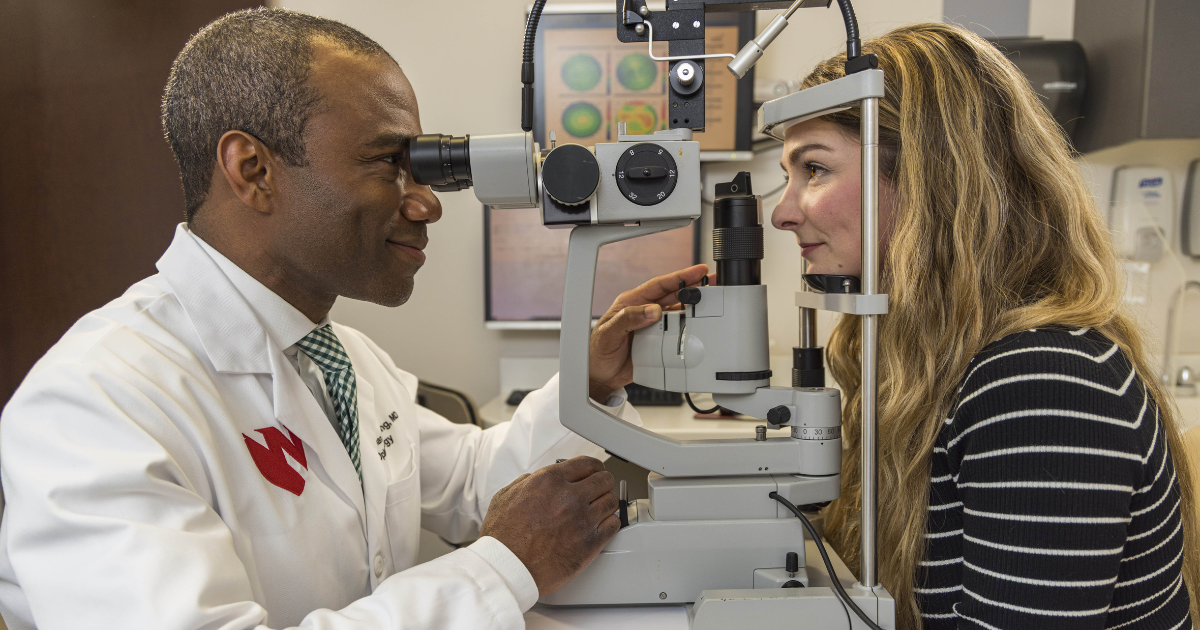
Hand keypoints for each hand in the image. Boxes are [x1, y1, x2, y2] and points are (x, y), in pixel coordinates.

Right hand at [479, 457, 618, 595]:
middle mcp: (568, 497)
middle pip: (604, 480)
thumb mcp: (505, 497)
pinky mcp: (590, 543)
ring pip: (612, 501)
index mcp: (549, 481)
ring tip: (600, 509)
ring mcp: (582, 519)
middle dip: (602, 483)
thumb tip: (534, 480)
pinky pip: (614, 525)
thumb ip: (525, 483)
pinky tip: (602, 526)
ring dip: (606, 503)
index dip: (594, 467)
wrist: (508, 568)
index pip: (586, 463)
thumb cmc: (503, 538)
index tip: (595, 472)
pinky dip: (610, 523)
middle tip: (599, 490)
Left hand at [588, 264, 711, 400]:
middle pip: (673, 295)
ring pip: (677, 312)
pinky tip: (699, 326)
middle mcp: (643, 312)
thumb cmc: (596, 353)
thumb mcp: (608, 334)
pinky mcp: (657, 341)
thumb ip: (628, 319)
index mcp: (630, 303)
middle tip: (712, 282)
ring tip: (710, 302)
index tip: (696, 271)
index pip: (658, 285)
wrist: (599, 377)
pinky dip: (688, 328)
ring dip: (693, 307)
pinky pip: (676, 332)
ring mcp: (652, 326)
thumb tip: (652, 310)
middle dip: (693, 286)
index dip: (679, 277)